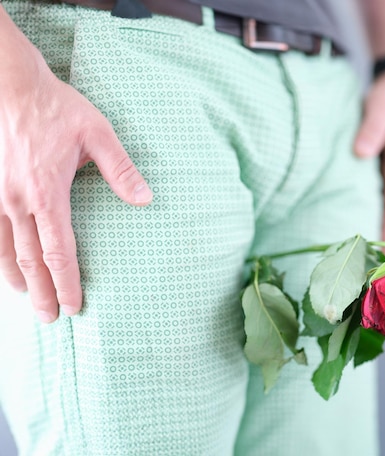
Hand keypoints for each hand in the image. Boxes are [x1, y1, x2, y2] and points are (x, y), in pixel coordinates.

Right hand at [0, 18, 152, 322]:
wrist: (10, 84)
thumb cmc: (57, 108)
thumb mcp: (98, 133)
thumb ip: (121, 170)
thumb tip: (146, 200)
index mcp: (49, 193)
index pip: (61, 251)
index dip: (68, 282)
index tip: (76, 305)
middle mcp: (19, 202)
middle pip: (32, 259)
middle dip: (44, 292)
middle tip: (52, 320)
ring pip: (6, 250)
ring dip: (18, 279)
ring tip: (29, 301)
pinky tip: (4, 268)